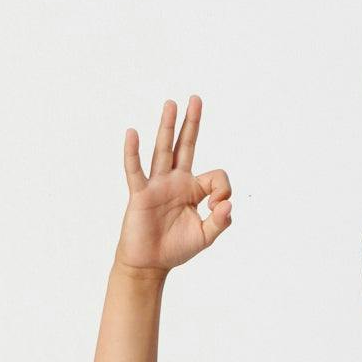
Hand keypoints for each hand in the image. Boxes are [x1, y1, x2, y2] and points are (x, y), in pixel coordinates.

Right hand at [115, 95, 231, 274]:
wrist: (150, 263)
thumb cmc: (176, 248)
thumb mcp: (206, 237)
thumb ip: (220, 221)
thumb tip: (228, 204)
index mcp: (193, 189)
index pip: (215, 176)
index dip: (223, 190)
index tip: (217, 208)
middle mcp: (175, 181)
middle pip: (184, 146)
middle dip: (191, 123)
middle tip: (196, 99)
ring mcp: (157, 184)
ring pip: (163, 150)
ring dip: (167, 127)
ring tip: (171, 103)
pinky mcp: (140, 193)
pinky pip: (135, 169)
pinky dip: (133, 152)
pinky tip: (133, 133)